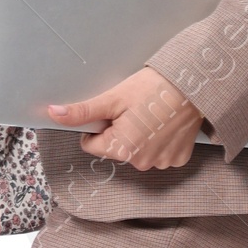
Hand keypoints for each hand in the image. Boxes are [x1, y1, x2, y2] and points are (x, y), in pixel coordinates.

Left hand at [47, 67, 204, 169]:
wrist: (194, 84)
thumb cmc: (153, 88)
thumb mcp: (113, 98)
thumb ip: (83, 111)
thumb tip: (53, 113)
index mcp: (121, 149)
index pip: (92, 145)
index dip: (99, 125)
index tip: (114, 111)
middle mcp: (141, 163)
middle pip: (116, 149)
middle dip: (120, 131)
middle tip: (135, 110)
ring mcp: (162, 163)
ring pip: (137, 152)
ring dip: (140, 137)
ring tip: (153, 115)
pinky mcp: (178, 159)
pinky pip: (159, 153)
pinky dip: (159, 141)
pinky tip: (166, 123)